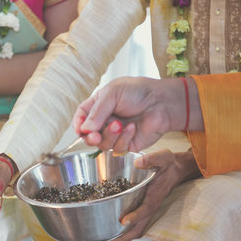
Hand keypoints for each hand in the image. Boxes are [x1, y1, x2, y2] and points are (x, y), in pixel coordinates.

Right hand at [73, 77, 197, 152]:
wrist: (162, 102)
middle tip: (95, 136)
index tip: (80, 130)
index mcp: (98, 106)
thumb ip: (97, 111)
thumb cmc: (139, 91)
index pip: (81, 118)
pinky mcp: (127, 144)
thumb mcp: (113, 93)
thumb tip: (84, 129)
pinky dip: (124, 139)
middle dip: (90, 137)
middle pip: (88, 135)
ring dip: (110, 136)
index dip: (78, 125)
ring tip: (120, 124)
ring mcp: (115, 134)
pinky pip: (118, 148)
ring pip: (102, 145)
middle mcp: (105, 121)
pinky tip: (133, 127)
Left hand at [107, 149, 200, 240]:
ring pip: (137, 229)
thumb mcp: (163, 157)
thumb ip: (151, 159)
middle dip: (124, 237)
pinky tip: (113, 228)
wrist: (176, 169)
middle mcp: (151, 207)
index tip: (123, 222)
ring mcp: (148, 209)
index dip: (135, 217)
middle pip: (139, 228)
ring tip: (106, 239)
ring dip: (123, 236)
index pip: (145, 210)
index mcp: (154, 196)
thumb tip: (138, 162)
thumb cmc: (168, 164)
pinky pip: (136, 223)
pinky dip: (126, 229)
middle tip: (107, 240)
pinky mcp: (144, 209)